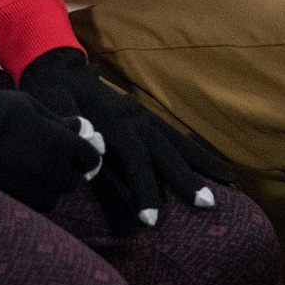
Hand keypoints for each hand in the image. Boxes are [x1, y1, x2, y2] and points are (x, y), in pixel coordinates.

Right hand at [0, 85, 102, 210]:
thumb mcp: (30, 106)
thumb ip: (58, 122)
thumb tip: (79, 127)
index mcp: (61, 145)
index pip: (90, 159)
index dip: (85, 153)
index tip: (76, 148)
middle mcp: (52, 173)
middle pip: (74, 180)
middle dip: (69, 169)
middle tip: (53, 156)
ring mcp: (33, 191)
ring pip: (55, 196)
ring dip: (51, 185)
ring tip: (34, 169)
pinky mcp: (15, 202)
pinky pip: (35, 205)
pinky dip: (34, 195)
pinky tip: (21, 179)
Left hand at [20, 48, 235, 231]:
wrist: (56, 66)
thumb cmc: (52, 95)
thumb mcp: (52, 110)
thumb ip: (71, 130)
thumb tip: (92, 158)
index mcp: (112, 119)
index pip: (134, 157)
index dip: (144, 187)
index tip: (151, 219)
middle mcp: (133, 116)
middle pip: (164, 150)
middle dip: (186, 178)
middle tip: (208, 204)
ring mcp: (142, 115)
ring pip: (176, 140)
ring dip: (203, 161)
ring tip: (232, 181)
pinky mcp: (144, 117)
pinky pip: (174, 135)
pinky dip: (195, 149)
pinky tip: (213, 164)